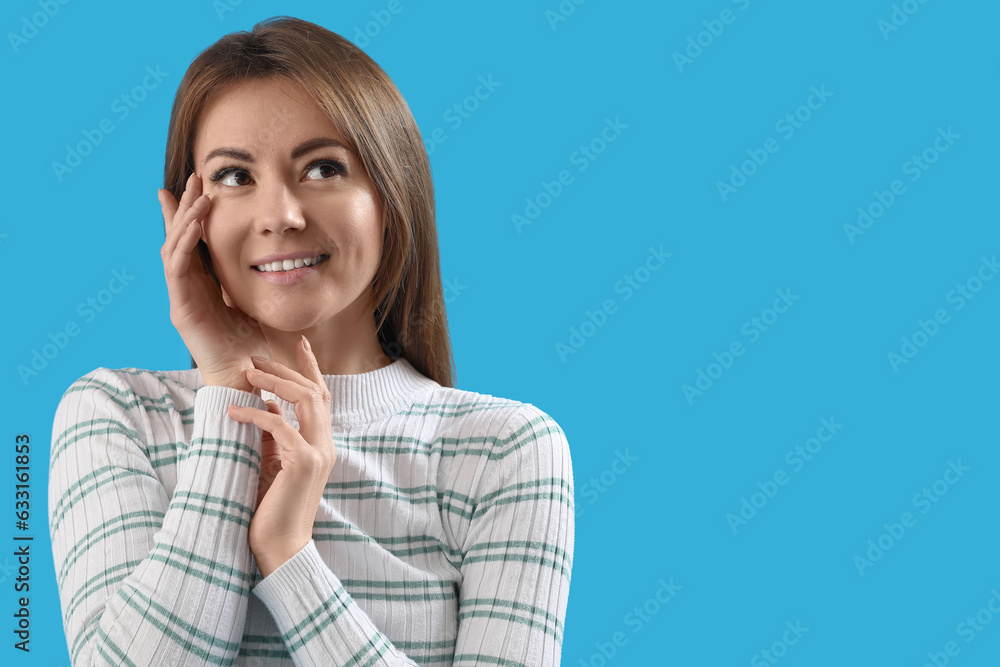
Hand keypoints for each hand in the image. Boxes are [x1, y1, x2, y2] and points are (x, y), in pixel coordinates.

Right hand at [158, 173, 269, 391]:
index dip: (192, 215)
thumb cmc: (256, 346)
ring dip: (185, 219)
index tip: (196, 187)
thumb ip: (254, 280)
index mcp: (205, 286)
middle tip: (192, 178)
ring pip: (174, 249)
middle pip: (179, 239)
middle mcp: (188, 289)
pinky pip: (177, 269)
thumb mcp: (256, 302)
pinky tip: (195, 224)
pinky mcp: (181, 310)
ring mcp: (181, 298)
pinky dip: (185, 244)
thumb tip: (275, 258)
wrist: (247, 378)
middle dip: (184, 207)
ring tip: (196, 194)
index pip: (194, 243)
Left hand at [227, 336, 336, 576]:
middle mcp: (325, 445)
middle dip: (286, 370)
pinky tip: (234, 412)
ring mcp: (318, 453)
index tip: (299, 343)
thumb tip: (264, 406)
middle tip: (255, 358)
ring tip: (247, 374)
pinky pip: (280, 426)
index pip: (321, 397)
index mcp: (321, 445)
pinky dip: (256, 414)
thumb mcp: (272, 464)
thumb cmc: (272, 510)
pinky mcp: (304, 463)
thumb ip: (274, 437)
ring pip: (305, 400)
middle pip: (314, 392)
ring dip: (275, 383)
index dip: (310, 368)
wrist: (281, 548)